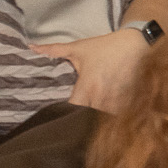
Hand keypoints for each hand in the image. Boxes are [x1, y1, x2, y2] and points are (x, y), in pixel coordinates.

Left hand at [34, 28, 151, 110]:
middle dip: (82, 120)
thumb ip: (54, 50)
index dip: (66, 114)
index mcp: (87, 86)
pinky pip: (119, 116)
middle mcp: (102, 96)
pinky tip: (108, 120)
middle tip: (74, 121)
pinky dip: (113, 118)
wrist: (137, 43)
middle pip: (88, 118)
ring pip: (104, 120)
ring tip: (90, 124)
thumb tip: (31, 47)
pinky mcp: (129, 101)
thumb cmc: (105, 46)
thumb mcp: (79, 48)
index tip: (60, 115)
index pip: (73, 109)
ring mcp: (117, 101)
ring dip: (98, 121)